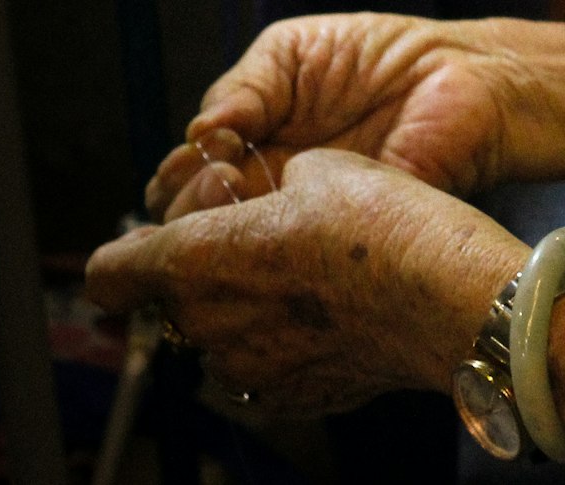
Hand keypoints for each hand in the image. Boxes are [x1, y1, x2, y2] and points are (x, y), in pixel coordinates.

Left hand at [89, 150, 527, 414]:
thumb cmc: (382, 224)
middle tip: (252, 241)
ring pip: (217, 336)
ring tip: (300, 276)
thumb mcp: (322, 167)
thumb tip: (271, 196)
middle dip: (197, 275)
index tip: (150, 242)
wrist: (449, 296)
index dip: (127, 254)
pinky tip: (328, 311)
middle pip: (170, 303)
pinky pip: (263, 366)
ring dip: (240, 309)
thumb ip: (271, 188)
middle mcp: (212, 324)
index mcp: (202, 258)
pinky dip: (281, 341)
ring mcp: (252, 369)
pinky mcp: (294, 398)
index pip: (115, 273)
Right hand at [146, 11, 564, 222]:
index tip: (201, 155)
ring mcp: (305, 223)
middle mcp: (270, 193)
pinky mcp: (345, 245)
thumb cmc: (380, 55)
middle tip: (221, 178)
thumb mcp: (293, 52)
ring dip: (222, 228)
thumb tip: (199, 132)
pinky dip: (275, 245)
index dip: (180, 175)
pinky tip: (275, 216)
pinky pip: (298, 263)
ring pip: (237, 252)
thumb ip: (244, 86)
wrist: (460, 74)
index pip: (188, 180)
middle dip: (190, 207)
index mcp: (253, 146)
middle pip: (199, 225)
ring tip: (239, 190)